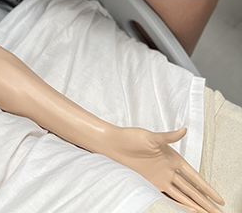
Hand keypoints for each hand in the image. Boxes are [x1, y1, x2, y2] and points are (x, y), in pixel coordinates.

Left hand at [105, 127, 223, 212]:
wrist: (114, 145)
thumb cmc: (132, 137)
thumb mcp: (151, 137)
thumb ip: (169, 137)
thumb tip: (184, 130)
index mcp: (173, 158)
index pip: (194, 177)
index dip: (207, 188)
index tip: (219, 199)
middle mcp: (169, 170)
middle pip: (191, 190)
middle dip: (205, 202)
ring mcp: (160, 178)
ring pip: (182, 196)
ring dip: (194, 206)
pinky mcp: (150, 183)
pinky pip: (167, 197)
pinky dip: (178, 205)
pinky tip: (187, 212)